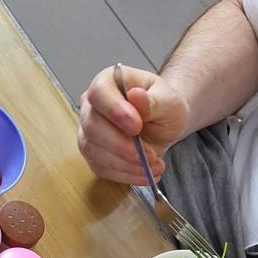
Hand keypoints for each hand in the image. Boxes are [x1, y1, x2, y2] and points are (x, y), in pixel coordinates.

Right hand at [78, 65, 189, 184]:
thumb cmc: (163, 106)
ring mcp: (88, 132)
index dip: (114, 111)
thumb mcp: (169, 100)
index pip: (99, 93)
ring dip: (125, 164)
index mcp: (108, 82)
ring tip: (153, 165)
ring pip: (93, 150)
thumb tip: (136, 96)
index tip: (136, 126)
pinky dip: (126, 175)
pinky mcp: (93, 154)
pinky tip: (146, 173)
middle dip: (121, 145)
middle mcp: (92, 106)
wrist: (163, 124)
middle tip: (149, 155)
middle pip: (92, 126)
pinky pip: (101, 168)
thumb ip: (153, 101)